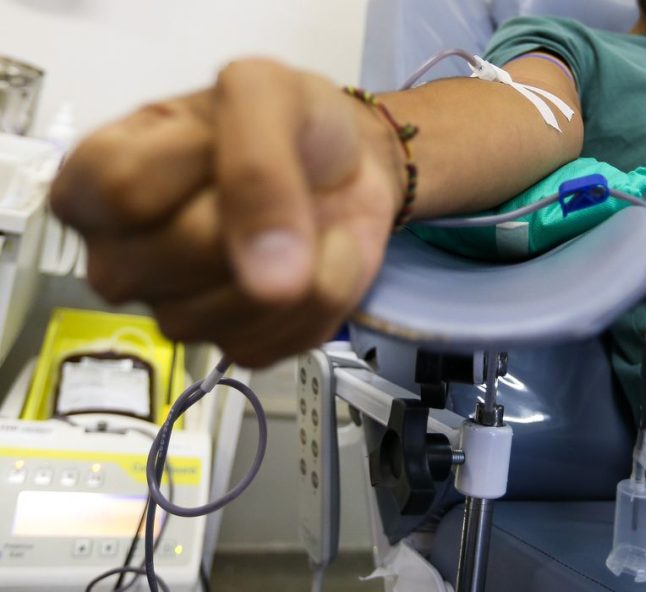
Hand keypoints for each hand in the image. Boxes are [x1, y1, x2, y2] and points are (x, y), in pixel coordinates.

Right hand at [50, 59, 403, 366]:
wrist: (350, 164)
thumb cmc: (288, 121)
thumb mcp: (264, 91)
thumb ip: (257, 166)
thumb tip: (268, 279)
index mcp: (93, 187)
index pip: (125, 191)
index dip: (197, 160)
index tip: (221, 135)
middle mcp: (120, 261)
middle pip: (188, 250)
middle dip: (257, 205)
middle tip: (274, 176)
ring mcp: (177, 314)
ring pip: (247, 301)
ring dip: (302, 249)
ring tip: (300, 215)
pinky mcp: (239, 347)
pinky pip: (292, 331)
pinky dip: (329, 286)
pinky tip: (320, 253)